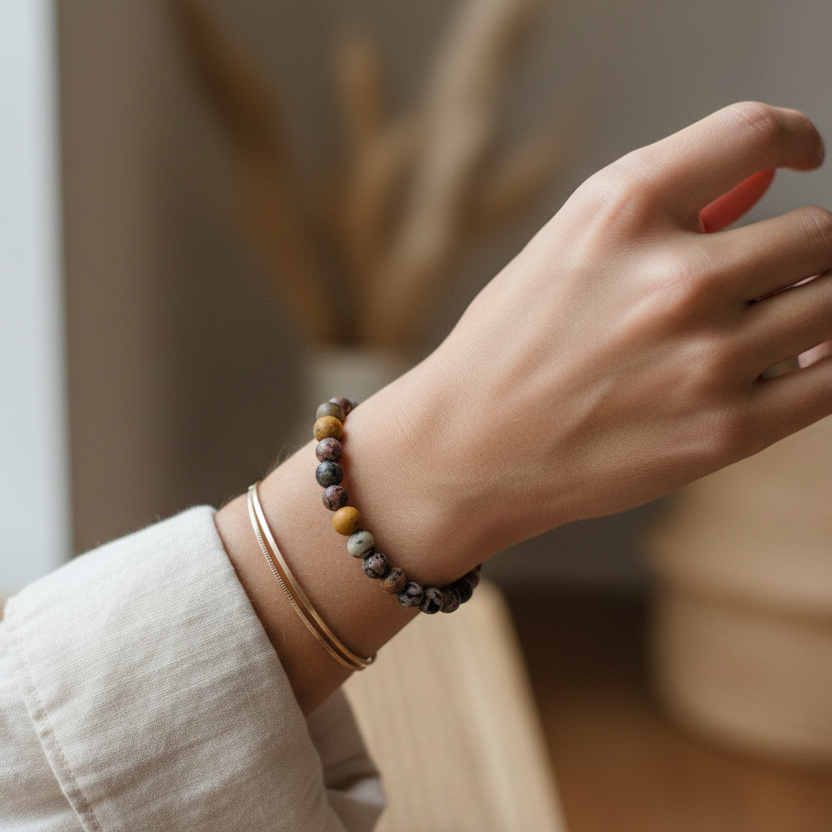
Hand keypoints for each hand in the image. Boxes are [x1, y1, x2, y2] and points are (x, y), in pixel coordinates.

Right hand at [218, 103, 831, 711]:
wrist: (468, 448)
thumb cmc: (509, 344)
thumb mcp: (564, 247)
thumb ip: (661, 210)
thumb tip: (762, 188)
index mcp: (620, 211)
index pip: (755, 133)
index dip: (796, 137)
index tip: (802, 157)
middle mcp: (672, 277)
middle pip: (819, 231)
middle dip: (804, 247)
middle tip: (774, 270)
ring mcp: (705, 359)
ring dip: (814, 305)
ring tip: (771, 321)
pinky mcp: (724, 432)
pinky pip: (830, 379)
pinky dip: (821, 363)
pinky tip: (785, 362)